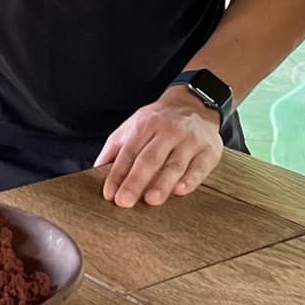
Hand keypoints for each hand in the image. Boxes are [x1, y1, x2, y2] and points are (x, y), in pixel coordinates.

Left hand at [96, 87, 223, 208]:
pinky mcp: (208, 150)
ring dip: (162, 183)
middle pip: (150, 159)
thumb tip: (95, 172)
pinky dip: (190, 179)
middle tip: (125, 201)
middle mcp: (168, 131)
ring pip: (174, 164)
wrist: (194, 103)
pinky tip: (180, 190)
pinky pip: (199, 167)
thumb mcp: (133, 126)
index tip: (109, 194)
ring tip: (151, 200)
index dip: (117, 174)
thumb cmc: (158, 121)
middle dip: (136, 181)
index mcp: (145, 125)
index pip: (128, 152)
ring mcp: (190, 140)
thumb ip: (115, 148)